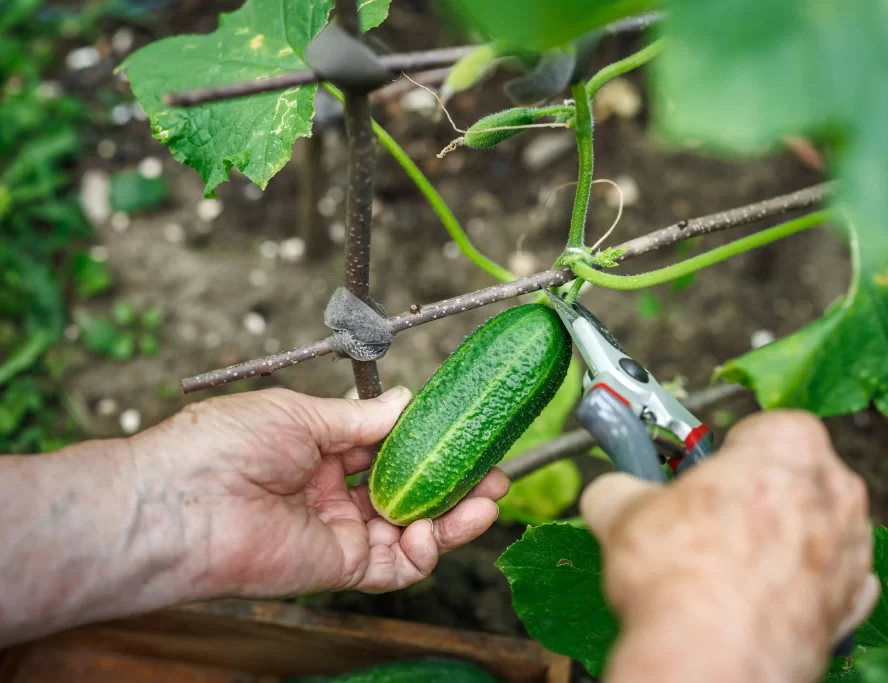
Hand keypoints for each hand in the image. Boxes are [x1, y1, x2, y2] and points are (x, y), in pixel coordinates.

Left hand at [132, 386, 507, 598]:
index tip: (464, 429)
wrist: (178, 505)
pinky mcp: (338, 567)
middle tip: (492, 471)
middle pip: (408, 491)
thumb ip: (360, 418)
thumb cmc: (222, 447)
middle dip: (453, 482)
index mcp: (318, 450)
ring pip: (410, 530)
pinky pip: (394, 565)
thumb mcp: (300, 414)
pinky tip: (441, 529)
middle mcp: (332, 492)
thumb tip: (407, 402)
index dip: (428, 442)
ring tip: (488, 497)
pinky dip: (425, 551)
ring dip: (454, 516)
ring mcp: (337, 531)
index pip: (387, 447)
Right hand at [581, 410, 877, 682]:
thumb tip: (611, 492)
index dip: (724, 453)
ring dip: (779, 542)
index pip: (762, 428)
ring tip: (723, 570)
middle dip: (754, 495)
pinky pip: (829, 583)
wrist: (711, 658)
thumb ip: (622, 488)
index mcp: (789, 445)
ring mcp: (852, 550)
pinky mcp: (852, 606)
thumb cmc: (681, 575)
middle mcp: (835, 491)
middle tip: (705, 522)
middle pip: (793, 477)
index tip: (698, 477)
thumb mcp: (624, 511)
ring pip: (813, 529)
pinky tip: (757, 601)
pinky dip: (800, 589)